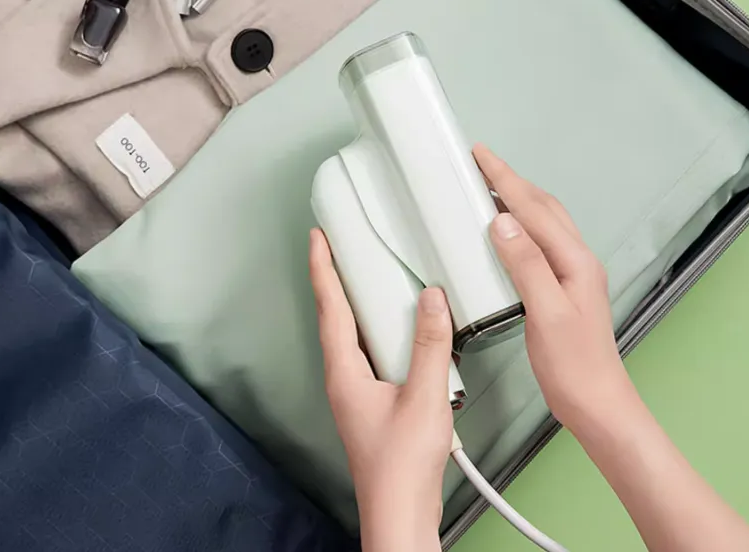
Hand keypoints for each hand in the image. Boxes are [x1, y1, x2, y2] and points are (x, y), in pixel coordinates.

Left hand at [309, 228, 452, 551]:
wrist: (400, 510)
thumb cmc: (402, 465)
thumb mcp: (425, 397)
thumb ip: (431, 345)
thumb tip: (431, 299)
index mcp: (345, 372)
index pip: (330, 308)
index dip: (322, 270)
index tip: (317, 238)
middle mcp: (345, 379)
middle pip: (336, 318)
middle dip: (336, 281)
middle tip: (340, 248)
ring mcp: (358, 392)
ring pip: (354, 337)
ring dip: (359, 306)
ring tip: (370, 278)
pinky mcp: (374, 403)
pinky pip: (373, 355)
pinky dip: (382, 333)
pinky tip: (403, 331)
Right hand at [474, 144, 632, 430]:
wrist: (595, 401)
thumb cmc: (571, 363)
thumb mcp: (546, 312)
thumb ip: (526, 265)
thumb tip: (502, 221)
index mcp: (575, 260)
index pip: (534, 209)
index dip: (505, 180)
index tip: (480, 155)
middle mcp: (577, 259)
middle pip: (543, 208)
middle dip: (511, 181)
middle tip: (479, 162)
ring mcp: (574, 273)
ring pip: (545, 222)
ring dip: (518, 198)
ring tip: (489, 185)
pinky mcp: (564, 288)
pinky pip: (541, 242)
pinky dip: (521, 224)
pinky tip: (506, 230)